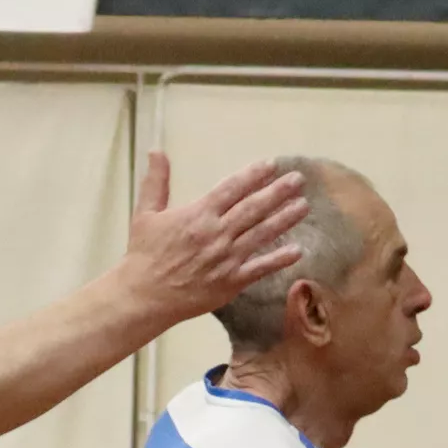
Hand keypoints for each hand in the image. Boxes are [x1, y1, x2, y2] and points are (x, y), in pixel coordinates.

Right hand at [119, 153, 307, 323]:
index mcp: (198, 214)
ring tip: (303, 206)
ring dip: (284, 219)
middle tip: (298, 179)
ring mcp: (226, 258)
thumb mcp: (145, 213)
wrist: (144, 296)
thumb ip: (156, 182)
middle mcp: (217, 233)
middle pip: (253, 208)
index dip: (253, 175)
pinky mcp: (231, 282)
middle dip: (278, 192)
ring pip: (261, 234)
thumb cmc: (144, 255)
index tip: (271, 165)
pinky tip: (297, 250)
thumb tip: (156, 151)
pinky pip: (260, 268)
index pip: (232, 188)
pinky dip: (279, 259)